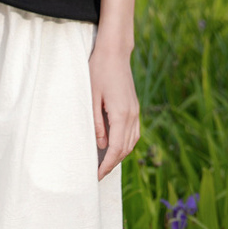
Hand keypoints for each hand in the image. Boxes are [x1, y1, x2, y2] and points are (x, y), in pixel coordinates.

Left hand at [89, 46, 139, 180]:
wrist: (114, 52)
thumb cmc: (98, 72)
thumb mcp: (91, 98)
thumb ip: (96, 123)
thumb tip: (100, 145)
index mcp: (121, 114)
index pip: (116, 148)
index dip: (107, 165)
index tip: (97, 176)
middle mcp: (132, 115)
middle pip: (125, 149)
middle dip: (112, 164)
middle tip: (97, 175)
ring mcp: (135, 111)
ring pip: (131, 142)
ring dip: (119, 155)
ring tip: (104, 165)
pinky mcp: (134, 107)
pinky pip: (133, 133)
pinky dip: (125, 145)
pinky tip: (115, 148)